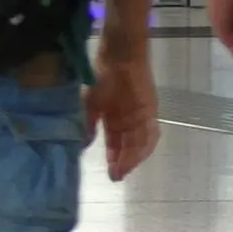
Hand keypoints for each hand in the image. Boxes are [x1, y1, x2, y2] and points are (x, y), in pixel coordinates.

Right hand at [85, 49, 159, 181]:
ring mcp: (142, 116)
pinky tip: (137, 155)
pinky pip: (150, 133)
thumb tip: (81, 145)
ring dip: (134, 157)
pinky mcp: (150, 111)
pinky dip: (144, 146)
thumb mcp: (90, 103)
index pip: (116, 143)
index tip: (110, 173)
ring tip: (124, 168)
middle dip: (123, 162)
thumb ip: (87, 124)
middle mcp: (130, 120)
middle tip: (116, 175)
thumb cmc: (102, 76)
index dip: (114, 159)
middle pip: (129, 146)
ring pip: (140, 143)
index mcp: (115, 118)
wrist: (118, 56)